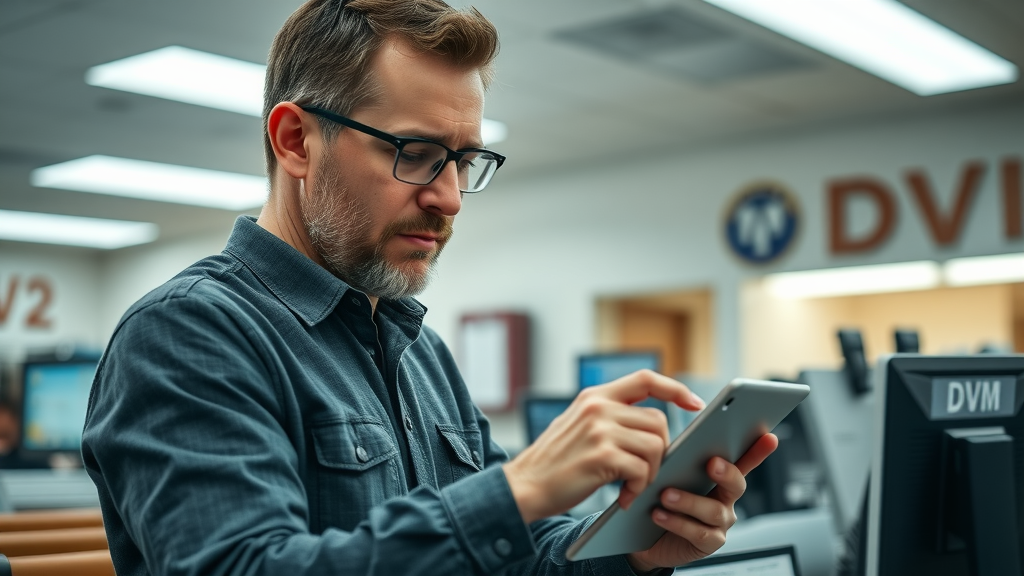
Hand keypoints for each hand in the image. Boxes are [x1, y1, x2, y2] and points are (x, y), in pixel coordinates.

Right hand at [502, 370, 704, 523]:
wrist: (524, 486)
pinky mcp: (602, 455)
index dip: (675, 389)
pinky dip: (638, 488)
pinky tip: (623, 496)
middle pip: (658, 421)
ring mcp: (600, 429)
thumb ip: (608, 415)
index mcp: (595, 396)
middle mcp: (598, 406)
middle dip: (660, 450)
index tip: (694, 404)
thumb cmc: (554, 462)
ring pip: (656, 445)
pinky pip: (642, 469)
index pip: (646, 379)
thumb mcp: (577, 424)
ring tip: (632, 485)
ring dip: (650, 472)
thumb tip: (653, 421)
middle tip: (644, 472)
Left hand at [625, 433, 778, 571]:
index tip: (768, 436)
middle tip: (712, 463)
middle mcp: (726, 501)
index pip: (742, 462)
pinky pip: (698, 533)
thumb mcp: (669, 478)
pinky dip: (677, 523)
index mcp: (720, 480)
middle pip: (736, 485)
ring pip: (713, 510)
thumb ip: (680, 464)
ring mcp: (720, 524)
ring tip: (666, 495)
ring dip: (689, 501)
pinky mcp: (709, 544)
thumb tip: (678, 447)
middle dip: (727, 473)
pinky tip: (659, 514)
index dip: (757, 450)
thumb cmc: (661, 501)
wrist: (647, 539)